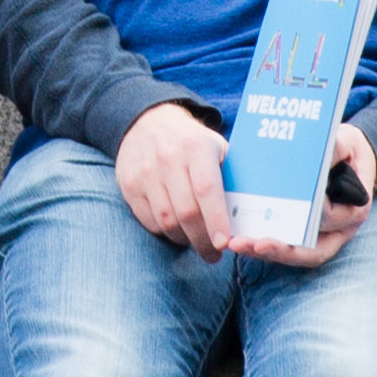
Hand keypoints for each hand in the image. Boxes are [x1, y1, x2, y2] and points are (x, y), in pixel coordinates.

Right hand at [113, 101, 234, 252]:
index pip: (207, 189)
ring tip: (196, 242)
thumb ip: (232, 176)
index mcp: (196, 147)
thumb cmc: (191, 142)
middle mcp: (168, 158)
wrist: (147, 123)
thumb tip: (247, 213)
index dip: (216, 219)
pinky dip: (165, 233)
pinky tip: (177, 231)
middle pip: (186, 212)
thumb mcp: (215, 147)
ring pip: (166, 221)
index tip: (224, 243)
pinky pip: (149, 221)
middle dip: (203, 240)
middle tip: (214, 254)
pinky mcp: (129, 185)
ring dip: (184, 240)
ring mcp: (145, 173)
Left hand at [244, 124, 376, 268]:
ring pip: (293, 254)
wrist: (347, 158)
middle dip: (280, 249)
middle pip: (310, 251)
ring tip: (237, 244)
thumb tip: (318, 154)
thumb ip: (335, 148)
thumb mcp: (346, 142)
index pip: (331, 219)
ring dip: (264, 253)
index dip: (311, 214)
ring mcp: (319, 237)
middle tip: (253, 243)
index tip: (291, 203)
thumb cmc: (347, 150)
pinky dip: (260, 245)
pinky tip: (237, 236)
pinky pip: (282, 246)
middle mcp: (338, 231)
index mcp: (353, 210)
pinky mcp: (300, 235)